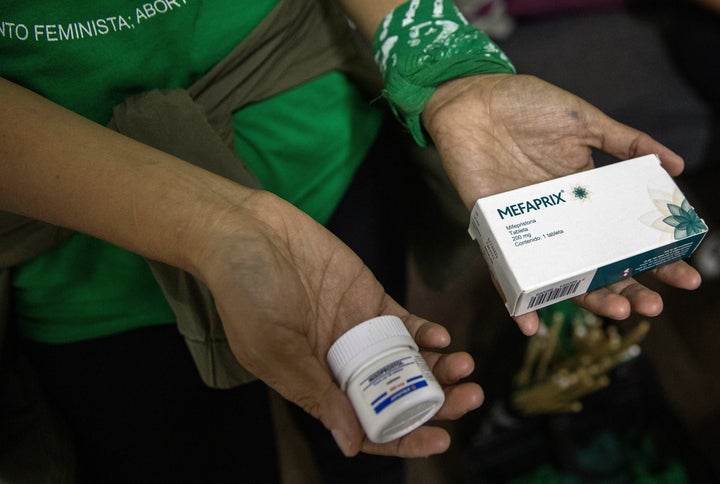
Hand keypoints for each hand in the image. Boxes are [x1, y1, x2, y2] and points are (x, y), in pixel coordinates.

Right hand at [194, 191, 482, 456]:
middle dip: (436, 402)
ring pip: (409, 361)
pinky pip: (405, 323)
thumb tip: (352, 443)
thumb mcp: (274, 348)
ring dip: (439, 368)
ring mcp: (358, 330)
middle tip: (467, 397)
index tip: (438, 438)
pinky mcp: (368, 297)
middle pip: (397, 395)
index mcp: (315, 384)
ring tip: (464, 367)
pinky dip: (426, 333)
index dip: (403, 437)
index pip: (366, 424)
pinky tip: (442, 337)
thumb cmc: (244, 291)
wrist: (245, 230)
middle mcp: (341, 363)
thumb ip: (316, 392)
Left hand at [422, 74, 701, 334]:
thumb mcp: (584, 121)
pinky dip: (513, 297)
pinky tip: (530, 322)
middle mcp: (557, 216)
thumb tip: (677, 165)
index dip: (653, 257)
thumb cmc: (525, 105)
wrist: (471, 97)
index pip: (622, 233)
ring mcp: (526, 225)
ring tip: (616, 311)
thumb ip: (627, 142)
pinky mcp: (492, 228)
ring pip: (557, 272)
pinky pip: (502, 269)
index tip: (685, 277)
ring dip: (585, 297)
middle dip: (627, 287)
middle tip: (653, 306)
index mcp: (582, 193)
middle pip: (595, 261)